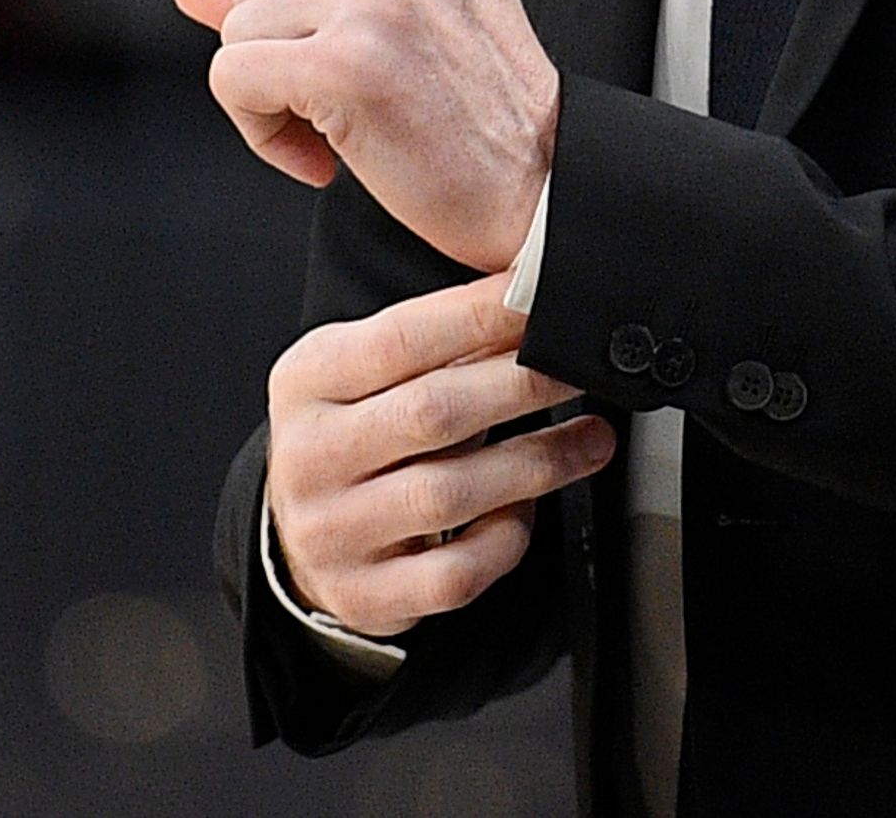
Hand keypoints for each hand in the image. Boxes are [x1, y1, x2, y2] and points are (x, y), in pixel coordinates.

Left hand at [173, 0, 559, 273]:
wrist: (541, 192)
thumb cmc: (472, 113)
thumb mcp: (395, 18)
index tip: (338, 34)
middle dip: (279, 46)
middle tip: (346, 100)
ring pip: (235, 29)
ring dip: (269, 95)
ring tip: (340, 127)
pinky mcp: (346, 64)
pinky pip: (232, 79)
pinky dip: (260, 132)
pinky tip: (323, 158)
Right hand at [266, 275, 615, 638]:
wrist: (303, 532)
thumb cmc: (357, 433)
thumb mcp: (367, 370)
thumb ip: (438, 338)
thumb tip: (529, 299)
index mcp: (306, 383)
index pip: (400, 339)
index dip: (481, 317)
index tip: (542, 300)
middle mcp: (309, 457)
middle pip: (432, 413)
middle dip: (523, 385)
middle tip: (580, 370)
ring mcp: (331, 533)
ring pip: (449, 495)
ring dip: (538, 462)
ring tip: (591, 439)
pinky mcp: (365, 595)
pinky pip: (455, 573)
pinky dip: (505, 537)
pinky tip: (527, 509)